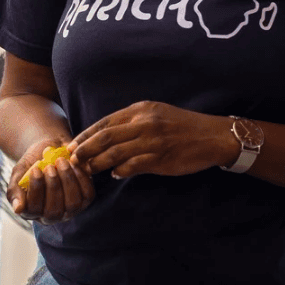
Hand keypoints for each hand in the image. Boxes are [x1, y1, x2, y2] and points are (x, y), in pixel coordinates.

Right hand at [8, 136, 94, 223]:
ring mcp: (70, 210)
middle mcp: (51, 215)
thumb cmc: (31, 163)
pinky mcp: (85, 199)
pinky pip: (87, 194)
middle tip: (50, 167)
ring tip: (61, 162)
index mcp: (32, 211)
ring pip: (72, 205)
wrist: (49, 149)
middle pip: (54, 212)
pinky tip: (73, 164)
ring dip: (67, 182)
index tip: (35, 169)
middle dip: (52, 187)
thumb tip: (18, 209)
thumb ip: (15, 190)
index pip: (33, 210)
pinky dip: (81, 178)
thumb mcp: (19, 174)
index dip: (36, 191)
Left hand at [70, 102, 237, 179]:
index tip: (72, 145)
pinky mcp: (161, 158)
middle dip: (85, 149)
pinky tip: (114, 174)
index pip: (105, 122)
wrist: (213, 136)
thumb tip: (107, 139)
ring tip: (87, 170)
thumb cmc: (182, 126)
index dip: (86, 134)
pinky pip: (134, 166)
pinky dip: (121, 171)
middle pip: (106, 137)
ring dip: (98, 163)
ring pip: (116, 153)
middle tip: (72, 159)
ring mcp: (152, 141)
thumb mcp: (156, 114)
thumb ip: (132, 124)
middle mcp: (144, 123)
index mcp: (141, 110)